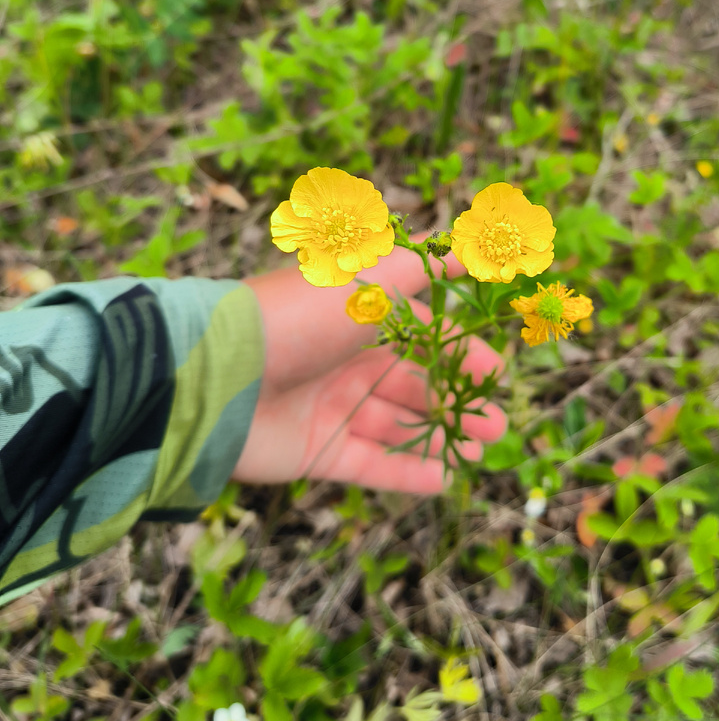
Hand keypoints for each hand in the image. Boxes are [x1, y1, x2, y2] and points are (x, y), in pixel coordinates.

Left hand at [233, 239, 506, 492]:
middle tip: (496, 421)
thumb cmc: (300, 316)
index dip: (457, 352)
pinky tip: (444, 478)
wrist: (221, 374)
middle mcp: (343, 361)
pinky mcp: (314, 452)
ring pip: (395, 425)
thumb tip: (466, 241)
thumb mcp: (369, 278)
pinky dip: (406, 473)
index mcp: (355, 317)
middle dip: (456, 399)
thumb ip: (422, 264)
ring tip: (482, 448)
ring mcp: (328, 408)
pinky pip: (369, 465)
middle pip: (410, 383)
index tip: (495, 371)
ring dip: (440, 435)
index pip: (418, 334)